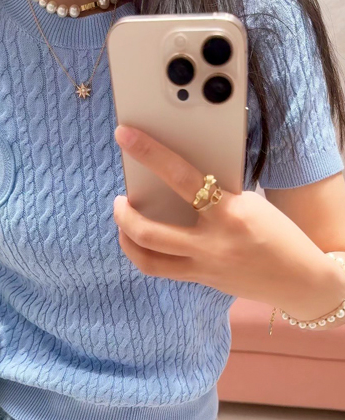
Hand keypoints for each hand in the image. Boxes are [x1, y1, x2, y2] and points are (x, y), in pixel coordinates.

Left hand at [112, 125, 344, 320]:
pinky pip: (163, 270)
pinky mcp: (202, 282)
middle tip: (118, 200)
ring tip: (124, 223)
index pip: (182, 177)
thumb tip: (177, 182)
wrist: (301, 280)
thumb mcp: (251, 203)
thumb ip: (215, 194)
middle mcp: (213, 244)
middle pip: (150, 233)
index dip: (150, 153)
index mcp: (231, 213)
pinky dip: (147, 254)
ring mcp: (205, 268)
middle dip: (123, 215)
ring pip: (148, 261)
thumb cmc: (280, 234)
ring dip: (127, 240)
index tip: (125, 136)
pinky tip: (145, 242)